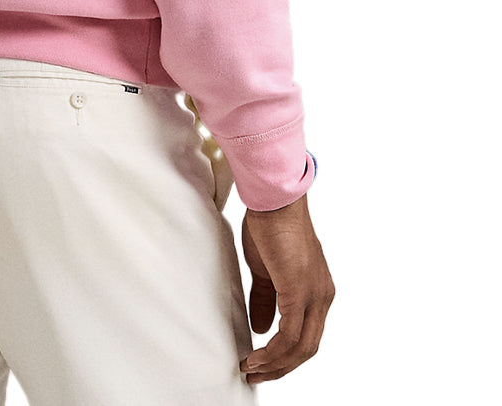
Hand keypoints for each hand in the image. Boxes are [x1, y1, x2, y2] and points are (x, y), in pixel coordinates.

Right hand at [239, 192, 334, 383]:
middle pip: (307, 348)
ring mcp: (315, 295)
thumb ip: (265, 300)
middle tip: (256, 375)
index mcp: (317, 291)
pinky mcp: (300, 290)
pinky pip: (290, 334)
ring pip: (302, 347)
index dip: (286, 355)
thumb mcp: (265, 270)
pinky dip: (273, 351)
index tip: (263, 364)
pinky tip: (256, 356)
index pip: (307, 335)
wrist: (274, 200)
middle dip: (281, 368)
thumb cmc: (271, 225)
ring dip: (275, 364)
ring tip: (252, 370)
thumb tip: (262, 329)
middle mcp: (322, 296)